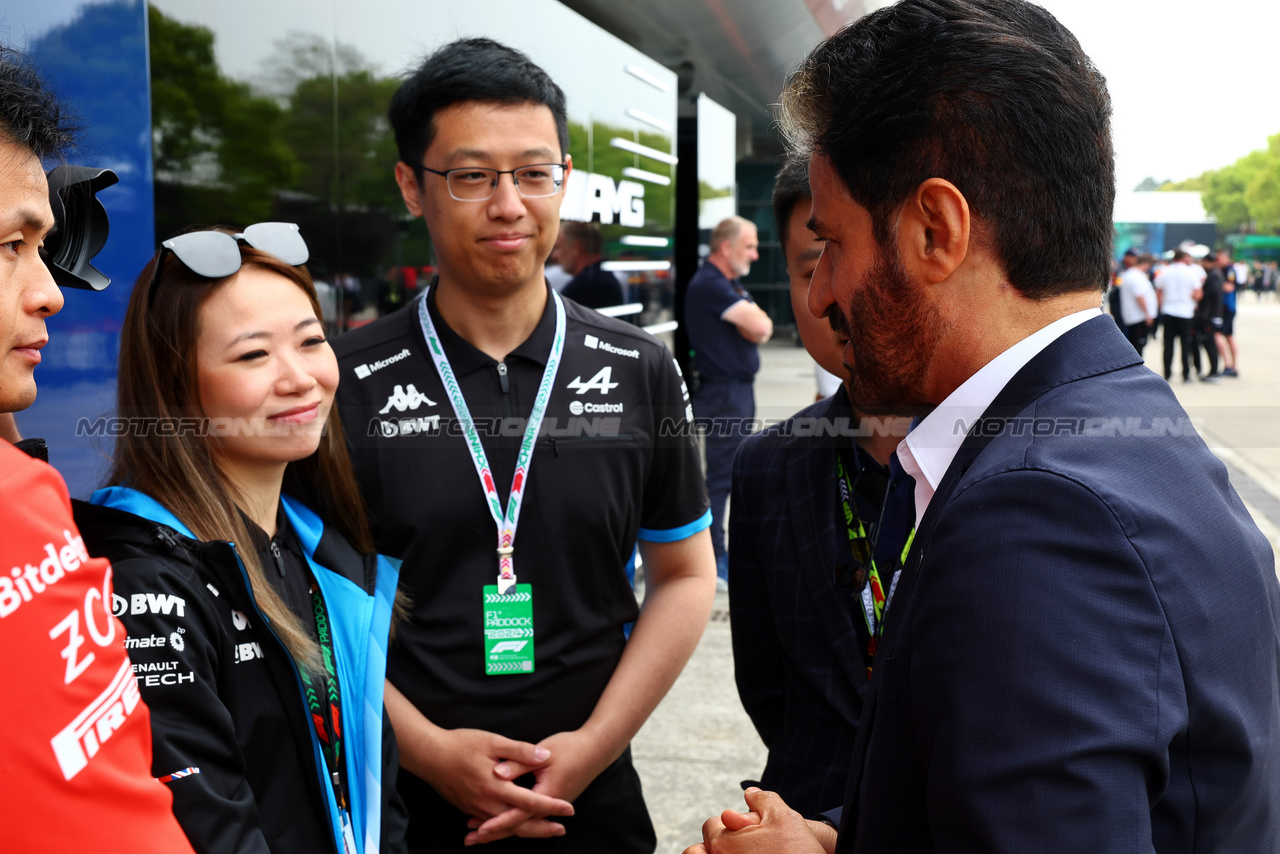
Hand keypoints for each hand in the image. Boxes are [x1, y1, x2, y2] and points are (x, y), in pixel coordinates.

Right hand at [418, 727, 573, 828]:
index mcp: (496, 787)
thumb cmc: (461, 744)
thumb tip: (545, 756)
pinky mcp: (468, 807)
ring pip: (505, 826)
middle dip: (542, 828)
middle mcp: (487, 803)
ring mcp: (475, 808)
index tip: (569, 809)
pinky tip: (513, 825)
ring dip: (525, 830)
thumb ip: (520, 751)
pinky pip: (490, 823)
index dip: (551, 807)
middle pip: (519, 824)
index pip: (530, 802)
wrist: (429, 755)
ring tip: (543, 829)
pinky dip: (505, 827)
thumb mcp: (493, 741)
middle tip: (561, 829)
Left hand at [465, 728, 614, 844]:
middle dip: (495, 833)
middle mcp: (549, 805)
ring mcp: (552, 805)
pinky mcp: (552, 801)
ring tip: (478, 834)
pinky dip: (512, 820)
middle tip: (470, 840)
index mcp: (547, 794)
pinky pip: (529, 816)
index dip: (498, 822)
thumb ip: (518, 762)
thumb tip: (496, 773)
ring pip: (523, 823)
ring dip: (501, 829)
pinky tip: (498, 819)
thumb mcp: (543, 753)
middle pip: (519, 826)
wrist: (596, 749)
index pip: (518, 815)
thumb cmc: (571, 747)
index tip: (479, 829)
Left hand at [683, 788, 833, 853]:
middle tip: (733, 846)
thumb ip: (763, 799)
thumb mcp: (783, 816)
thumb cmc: (796, 849)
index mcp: (723, 842)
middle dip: (711, 845)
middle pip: (696, 851)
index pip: (710, 827)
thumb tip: (750, 793)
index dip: (729, 825)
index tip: (743, 831)